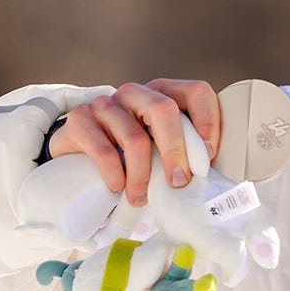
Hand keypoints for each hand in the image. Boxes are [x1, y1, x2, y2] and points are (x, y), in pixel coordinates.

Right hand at [49, 79, 219, 205]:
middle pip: (164, 109)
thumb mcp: (159, 147)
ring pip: (134, 137)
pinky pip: (104, 149)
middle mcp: (136, 93)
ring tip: (141, 198)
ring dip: (142, 174)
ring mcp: (107, 104)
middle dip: (176, 150)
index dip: (208, 121)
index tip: (208, 156)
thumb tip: (212, 175)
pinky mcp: (80, 120)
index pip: (196, 92)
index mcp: (164, 93)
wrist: (77, 156)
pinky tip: (118, 189)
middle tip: (180, 182)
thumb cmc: (129, 154)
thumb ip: (183, 150)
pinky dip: (114, 174)